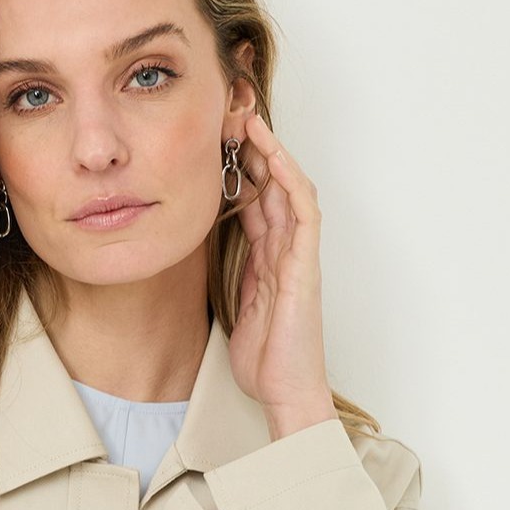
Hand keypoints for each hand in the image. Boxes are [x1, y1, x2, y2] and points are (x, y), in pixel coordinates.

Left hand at [228, 109, 336, 429]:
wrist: (286, 391)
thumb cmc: (265, 359)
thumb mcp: (234, 307)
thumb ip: (230, 276)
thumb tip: (204, 249)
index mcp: (268, 261)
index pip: (256, 203)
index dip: (239, 173)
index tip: (214, 146)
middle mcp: (285, 252)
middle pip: (273, 188)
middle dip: (254, 153)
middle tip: (229, 119)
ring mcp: (298, 256)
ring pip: (289, 190)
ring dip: (273, 155)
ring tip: (251, 124)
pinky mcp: (305, 265)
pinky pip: (303, 212)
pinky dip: (290, 181)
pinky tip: (274, 157)